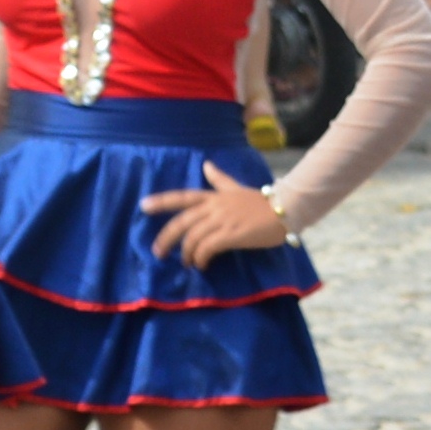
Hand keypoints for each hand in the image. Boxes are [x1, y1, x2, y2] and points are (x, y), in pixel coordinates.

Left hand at [143, 158, 298, 266]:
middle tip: (158, 252)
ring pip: (193, 238)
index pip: (183, 197)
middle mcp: (214, 207)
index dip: (162, 201)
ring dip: (187, 253)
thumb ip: (220, 179)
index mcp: (214, 196)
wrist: (286, 209)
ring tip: (187, 263)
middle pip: (182, 222)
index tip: (144, 206)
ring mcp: (223, 221)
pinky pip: (208, 248)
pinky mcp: (232, 235)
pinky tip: (202, 264)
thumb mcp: (237, 188)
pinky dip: (201, 257)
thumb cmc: (263, 201)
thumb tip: (206, 165)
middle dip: (166, 238)